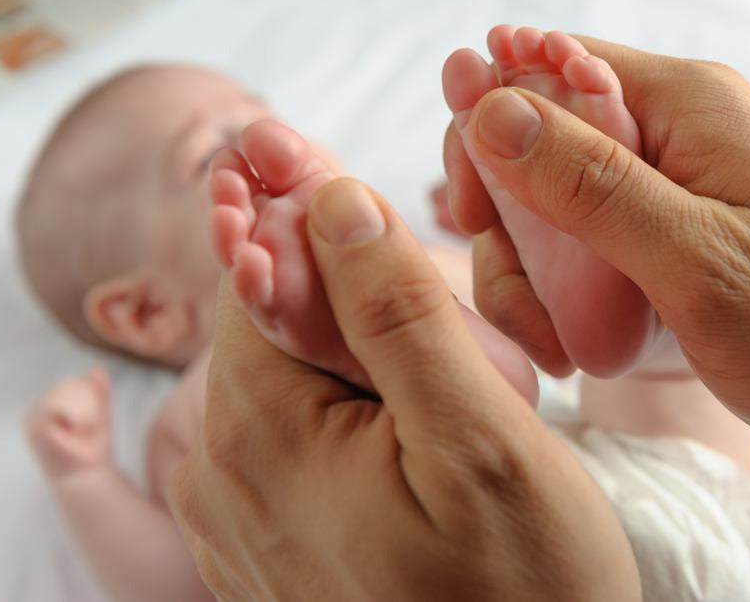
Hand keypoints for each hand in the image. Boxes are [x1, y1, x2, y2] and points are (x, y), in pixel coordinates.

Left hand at [167, 178, 639, 600]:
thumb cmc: (524, 584)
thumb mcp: (479, 436)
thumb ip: (399, 313)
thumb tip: (332, 198)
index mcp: (261, 436)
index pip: (254, 274)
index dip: (308, 224)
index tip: (349, 187)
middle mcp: (225, 477)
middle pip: (267, 324)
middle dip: (342, 294)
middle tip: (435, 320)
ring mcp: (243, 518)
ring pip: (285, 377)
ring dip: (351, 350)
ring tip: (441, 389)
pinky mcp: (277, 541)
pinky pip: (293, 437)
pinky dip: (344, 406)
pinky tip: (412, 433)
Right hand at [444, 36, 749, 501]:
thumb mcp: (703, 261)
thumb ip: (592, 185)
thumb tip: (489, 107)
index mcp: (682, 105)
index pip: (537, 73)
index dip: (485, 137)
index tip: (471, 220)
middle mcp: (672, 134)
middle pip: (534, 146)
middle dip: (505, 225)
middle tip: (527, 312)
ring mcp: (673, 191)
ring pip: (553, 208)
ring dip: (534, 276)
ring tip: (565, 348)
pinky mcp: (675, 242)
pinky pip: (590, 250)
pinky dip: (569, 297)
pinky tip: (584, 346)